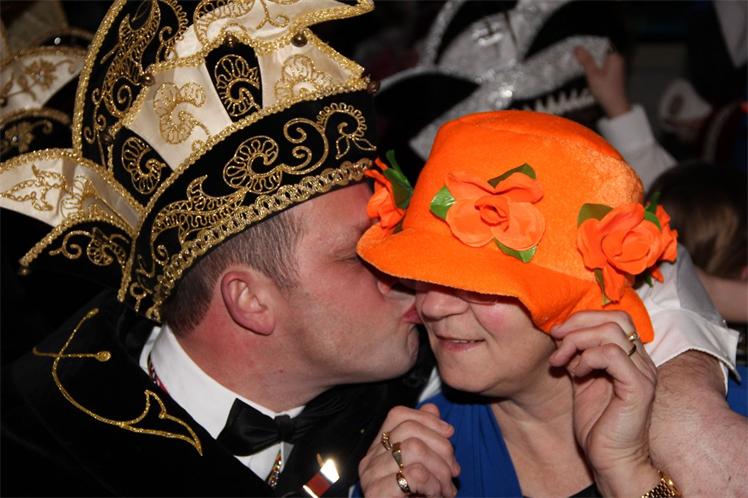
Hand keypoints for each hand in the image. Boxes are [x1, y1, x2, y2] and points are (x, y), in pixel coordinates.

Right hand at [358, 404, 458, 497]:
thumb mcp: (427, 466)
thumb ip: (427, 437)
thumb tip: (432, 407)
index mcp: (378, 450)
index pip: (398, 415)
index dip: (428, 419)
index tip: (450, 433)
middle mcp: (369, 460)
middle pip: (409, 430)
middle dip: (441, 448)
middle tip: (454, 472)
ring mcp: (371, 478)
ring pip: (414, 449)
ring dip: (440, 470)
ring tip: (446, 489)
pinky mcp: (377, 495)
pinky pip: (414, 474)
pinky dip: (433, 484)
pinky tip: (436, 495)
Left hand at [549, 310, 659, 495]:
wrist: (611, 460)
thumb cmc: (597, 425)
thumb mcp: (582, 381)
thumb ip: (577, 356)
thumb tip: (560, 334)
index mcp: (631, 358)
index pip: (614, 317)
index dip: (582, 319)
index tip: (557, 334)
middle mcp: (642, 361)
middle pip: (615, 317)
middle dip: (578, 323)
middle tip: (556, 339)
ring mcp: (643, 373)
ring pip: (611, 331)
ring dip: (578, 340)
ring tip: (562, 361)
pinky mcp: (638, 387)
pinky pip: (613, 354)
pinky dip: (588, 357)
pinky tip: (577, 373)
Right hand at [574, 47, 631, 117]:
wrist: (615, 106)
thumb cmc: (605, 91)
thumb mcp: (593, 75)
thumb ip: (586, 60)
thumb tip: (577, 48)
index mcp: (614, 57)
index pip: (601, 44)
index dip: (589, 44)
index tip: (577, 45)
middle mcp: (617, 60)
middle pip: (600, 52)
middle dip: (588, 53)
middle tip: (574, 53)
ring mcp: (615, 67)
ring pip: (600, 59)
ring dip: (589, 60)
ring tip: (577, 60)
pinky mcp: (612, 74)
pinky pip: (601, 66)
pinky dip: (593, 66)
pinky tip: (585, 69)